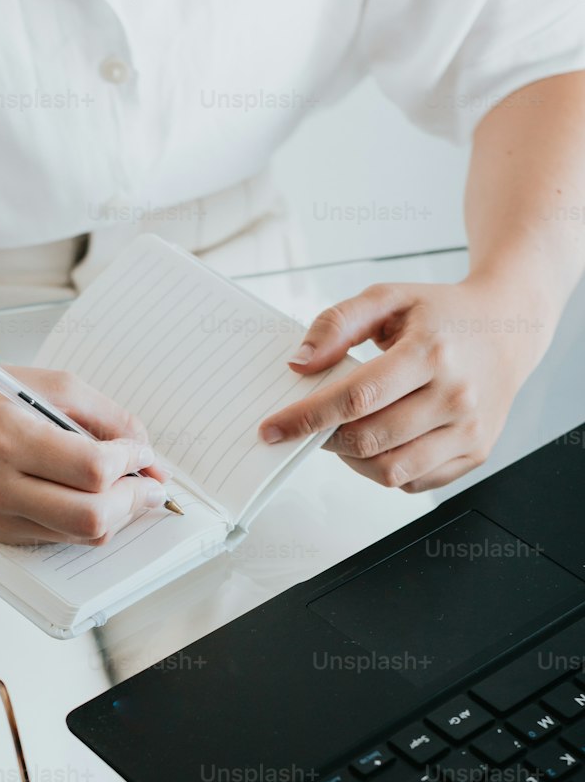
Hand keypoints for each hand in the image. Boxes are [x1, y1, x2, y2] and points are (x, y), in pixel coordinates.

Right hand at [0, 359, 163, 544]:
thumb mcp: (45, 383)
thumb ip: (104, 416)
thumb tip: (146, 452)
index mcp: (10, 438)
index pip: (92, 470)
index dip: (132, 463)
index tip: (142, 453)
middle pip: (92, 518)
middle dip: (134, 502)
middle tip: (148, 484)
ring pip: (80, 537)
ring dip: (115, 515)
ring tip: (122, 489)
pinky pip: (57, 538)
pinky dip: (83, 521)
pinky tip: (86, 497)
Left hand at [259, 278, 551, 492]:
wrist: (510, 328)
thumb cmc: (443, 315)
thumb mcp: (389, 298)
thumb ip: (338, 323)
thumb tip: (300, 363)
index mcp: (431, 352)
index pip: (356, 397)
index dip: (307, 417)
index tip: (272, 429)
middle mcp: (456, 395)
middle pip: (370, 440)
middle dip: (327, 439)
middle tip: (316, 426)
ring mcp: (469, 430)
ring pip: (390, 472)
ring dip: (354, 460)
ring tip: (348, 434)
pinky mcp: (475, 453)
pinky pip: (413, 483)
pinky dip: (386, 470)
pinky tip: (384, 441)